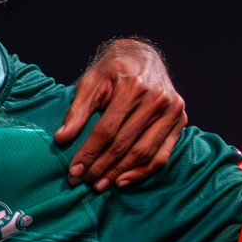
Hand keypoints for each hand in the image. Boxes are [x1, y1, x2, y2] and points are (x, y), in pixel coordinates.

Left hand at [55, 38, 186, 191]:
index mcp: (132, 87)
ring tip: (100, 186)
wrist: (143, 55)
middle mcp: (156, 100)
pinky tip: (124, 180)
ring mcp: (172, 111)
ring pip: (144, 152)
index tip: (73, 171)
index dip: (89, 153)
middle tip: (82, 183)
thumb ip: (77, 111)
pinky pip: (162, 153)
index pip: (106, 130)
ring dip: (120, 173)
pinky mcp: (180, 120)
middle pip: (124, 144)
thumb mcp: (90, 83)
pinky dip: (144, 170)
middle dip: (101, 167)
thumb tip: (61, 138)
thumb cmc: (111, 70)